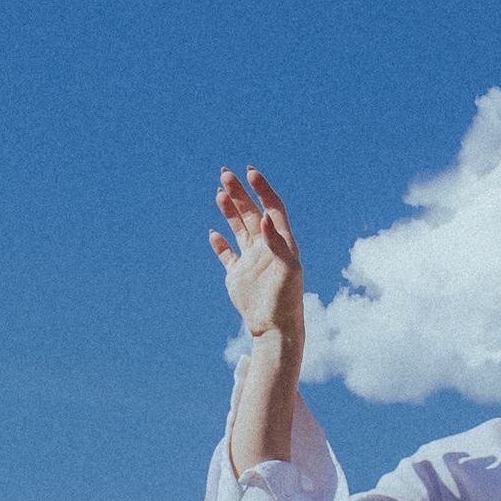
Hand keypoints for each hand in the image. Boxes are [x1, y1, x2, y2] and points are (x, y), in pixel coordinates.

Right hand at [208, 166, 304, 344]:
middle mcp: (266, 247)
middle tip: (225, 173)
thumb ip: (277, 243)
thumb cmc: (287, 299)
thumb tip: (263, 218)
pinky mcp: (238, 276)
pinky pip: (227, 255)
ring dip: (229, 210)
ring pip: (238, 228)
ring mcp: (251, 260)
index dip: (262, 189)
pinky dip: (219, 244)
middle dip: (239, 192)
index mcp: (281, 242)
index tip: (250, 172)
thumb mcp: (287, 269)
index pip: (272, 207)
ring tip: (219, 192)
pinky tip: (213, 233)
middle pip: (251, 212)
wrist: (275, 327)